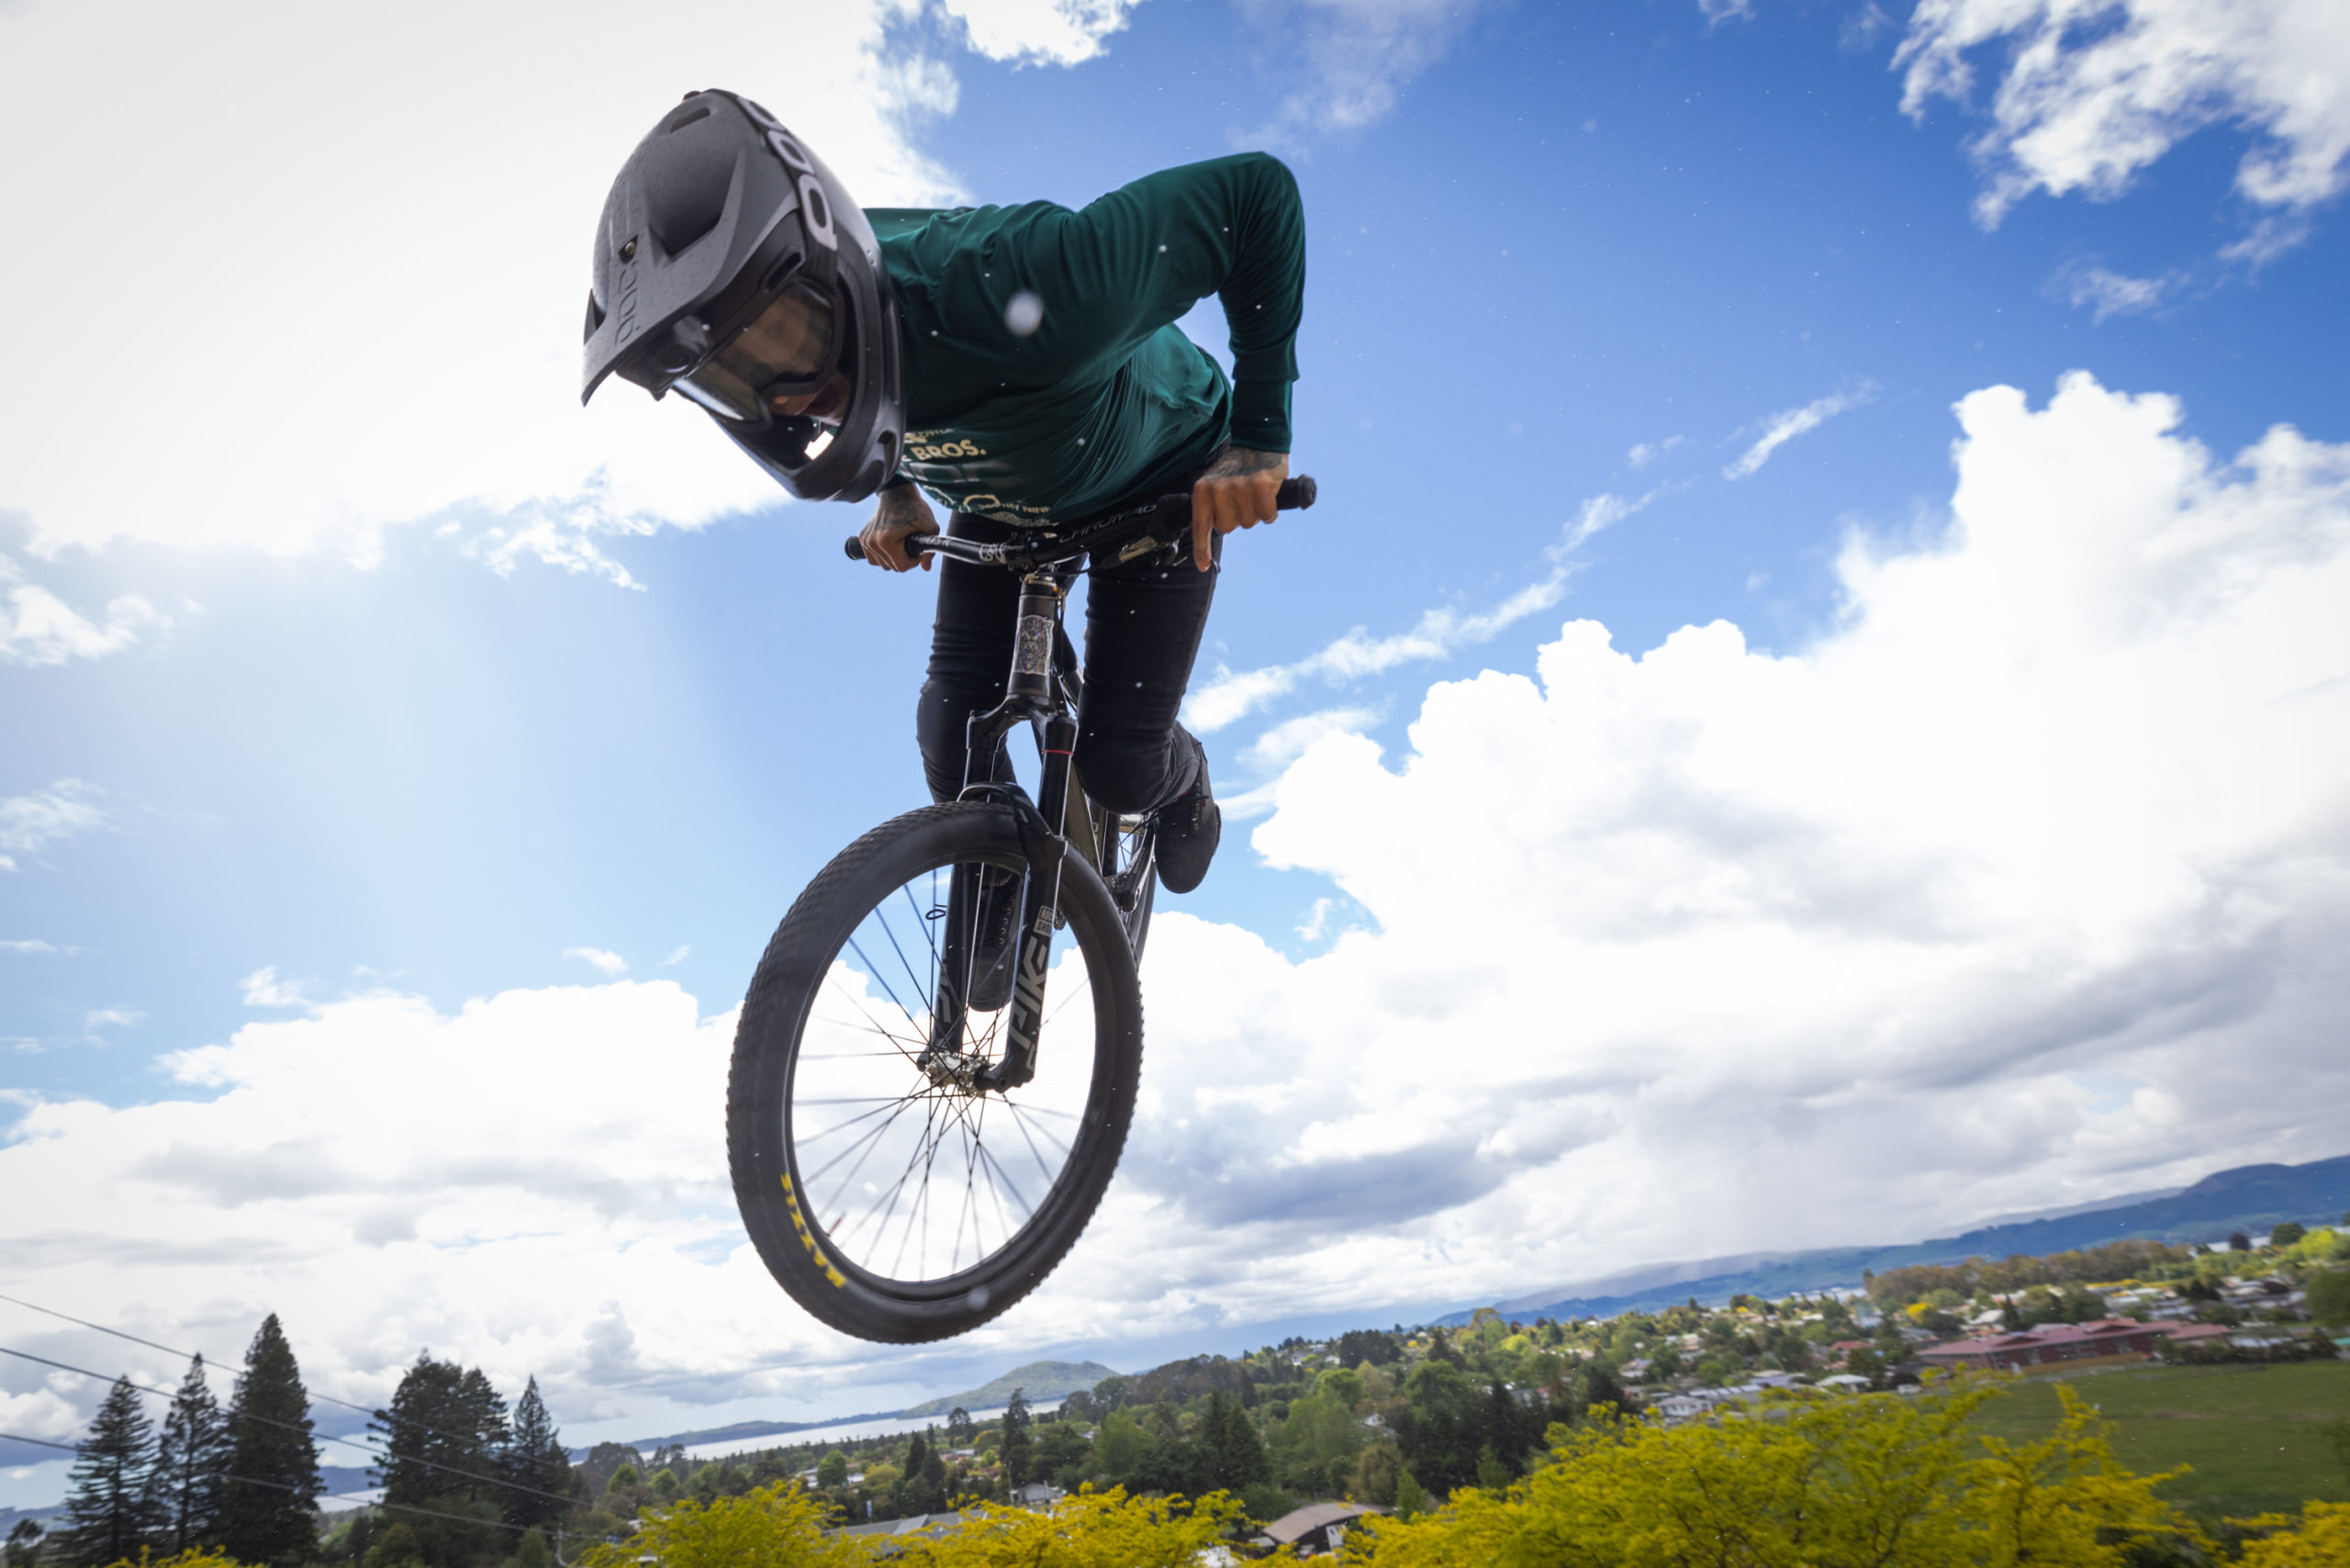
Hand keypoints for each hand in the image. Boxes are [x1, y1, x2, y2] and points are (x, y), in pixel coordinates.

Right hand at [860, 485, 938, 572]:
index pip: (901, 566)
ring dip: (893, 558)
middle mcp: (873, 542)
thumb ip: (930, 551)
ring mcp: (866, 540)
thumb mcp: (930, 528)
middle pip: (891, 567)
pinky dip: (882, 555)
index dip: (913, 561)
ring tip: (901, 543)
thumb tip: (926, 568)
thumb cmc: (915, 509)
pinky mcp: (862, 538)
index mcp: (887, 541)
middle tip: (910, 544)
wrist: (897, 493)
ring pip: (882, 564)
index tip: (917, 549)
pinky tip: (891, 543)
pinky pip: (873, 558)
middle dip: (904, 559)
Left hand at [1190, 447, 1287, 571]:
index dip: (1201, 550)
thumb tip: (1218, 531)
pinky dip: (1270, 511)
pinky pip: (1267, 515)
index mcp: (1202, 491)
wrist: (1258, 441)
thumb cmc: (1238, 468)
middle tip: (1243, 500)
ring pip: (1250, 523)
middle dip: (1239, 518)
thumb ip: (1213, 506)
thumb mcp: (1215, 483)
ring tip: (1255, 494)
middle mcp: (1217, 490)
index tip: (1203, 566)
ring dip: (1256, 513)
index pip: (1200, 527)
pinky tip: (1268, 496)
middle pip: (1229, 528)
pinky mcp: (1260, 486)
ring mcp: (1239, 488)